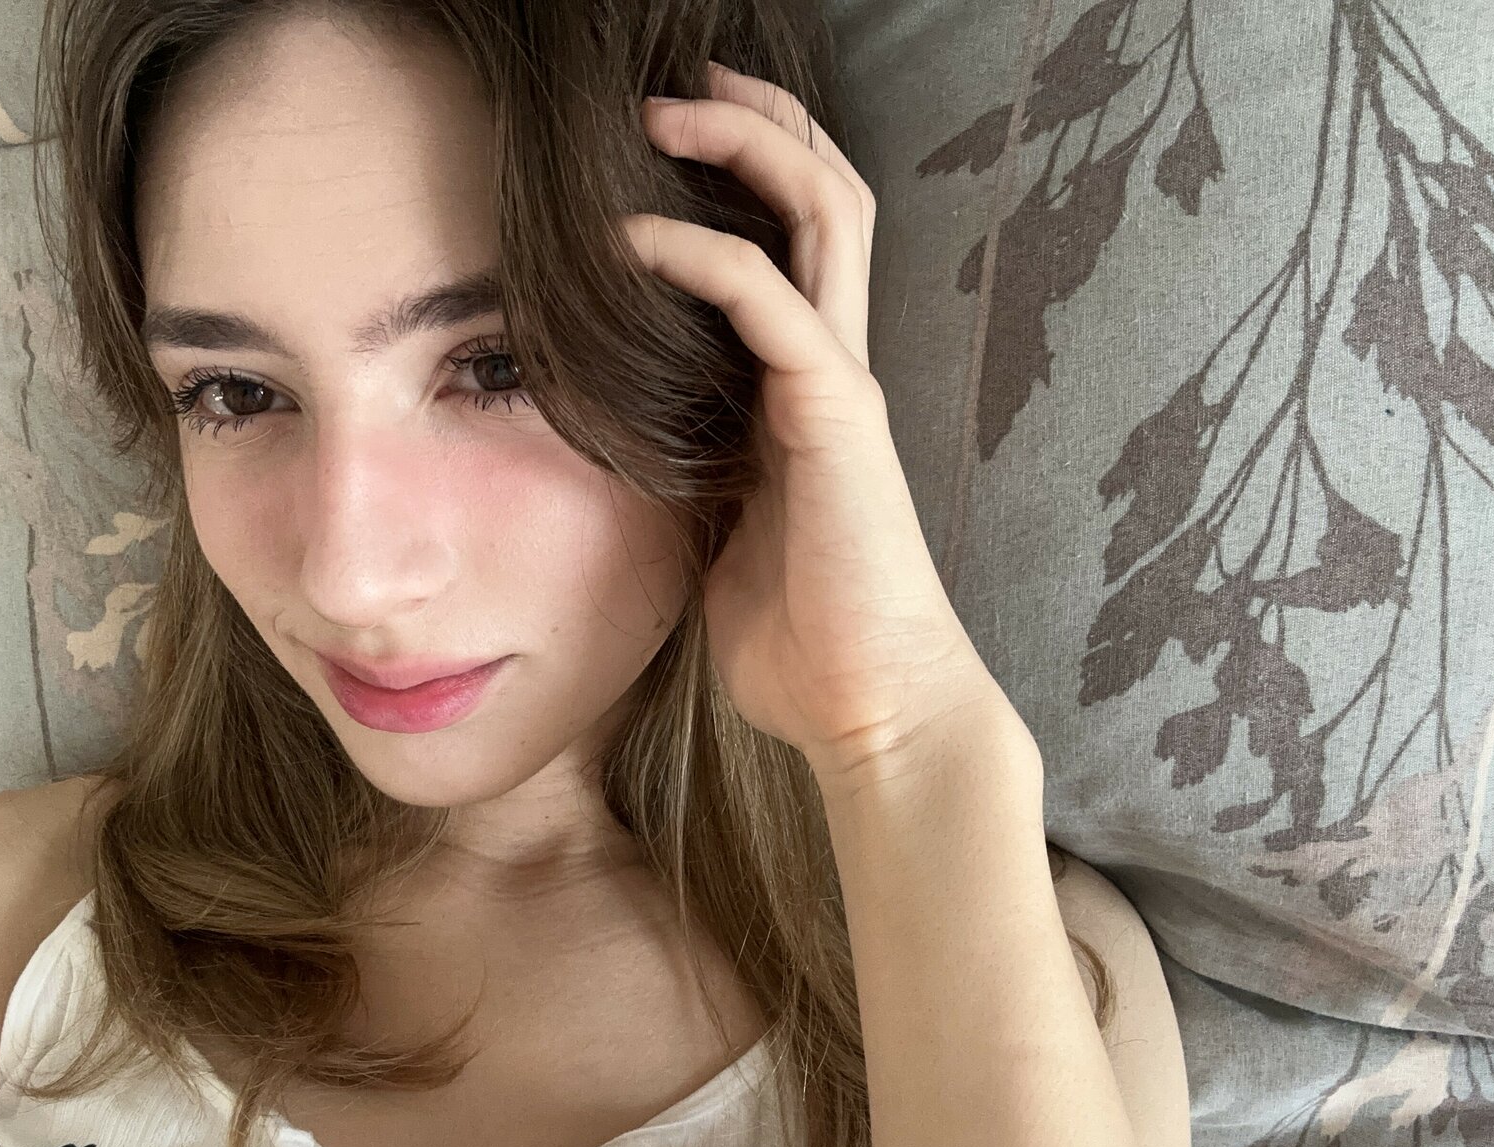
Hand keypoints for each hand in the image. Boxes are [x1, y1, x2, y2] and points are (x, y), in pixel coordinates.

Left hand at [624, 62, 1030, 783]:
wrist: (870, 713)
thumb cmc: (799, 644)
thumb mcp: (717, 541)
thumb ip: (691, 479)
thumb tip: (623, 457)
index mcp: (806, 394)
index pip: (791, 248)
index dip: (742, 179)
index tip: (659, 145)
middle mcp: (834, 369)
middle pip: (822, 200)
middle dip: (754, 125)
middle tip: (672, 86)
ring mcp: (842, 386)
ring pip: (818, 216)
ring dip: (743, 149)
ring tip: (661, 109)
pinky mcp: (836, 417)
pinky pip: (768, 302)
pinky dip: (697, 256)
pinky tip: (632, 239)